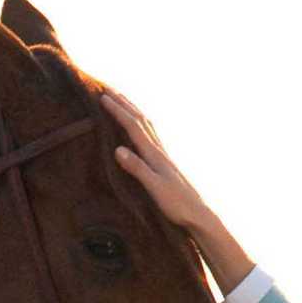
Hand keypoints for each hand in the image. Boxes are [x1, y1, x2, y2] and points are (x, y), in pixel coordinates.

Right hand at [103, 92, 249, 287]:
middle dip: (124, 103)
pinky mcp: (164, 162)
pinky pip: (150, 135)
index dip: (118, 111)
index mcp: (154, 154)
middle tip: (109, 89)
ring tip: (122, 100)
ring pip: (146, 124)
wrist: (197, 213)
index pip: (133, 127)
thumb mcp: (154, 188)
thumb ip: (137, 168)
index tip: (103, 97)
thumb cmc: (176, 204)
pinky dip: (141, 124)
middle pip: (140, 120)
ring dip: (133, 110)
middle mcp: (159, 150)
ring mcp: (162, 155)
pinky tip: (140, 126)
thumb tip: (118, 149)